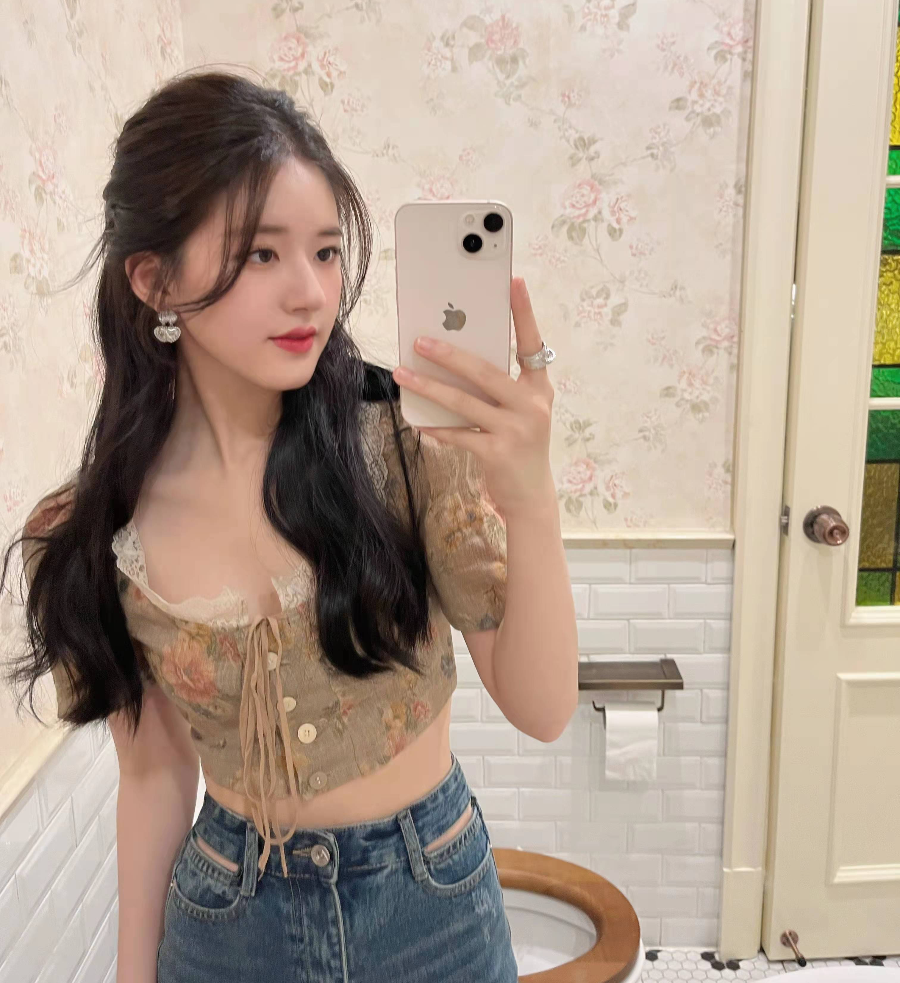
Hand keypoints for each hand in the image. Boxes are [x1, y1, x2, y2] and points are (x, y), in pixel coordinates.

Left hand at [391, 276, 555, 519]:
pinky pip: (459, 434)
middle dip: (449, 354)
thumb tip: (455, 361)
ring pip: (464, 402)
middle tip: (420, 340)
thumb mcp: (520, 413)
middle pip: (485, 371)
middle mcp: (532, 406)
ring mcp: (516, 430)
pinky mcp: (497, 454)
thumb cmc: (520, 447)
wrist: (531, 498)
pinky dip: (436, 427)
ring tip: (403, 373)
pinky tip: (417, 420)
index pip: (532, 343)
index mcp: (540, 388)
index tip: (514, 282)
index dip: (524, 313)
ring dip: (429, 387)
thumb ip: (498, 388)